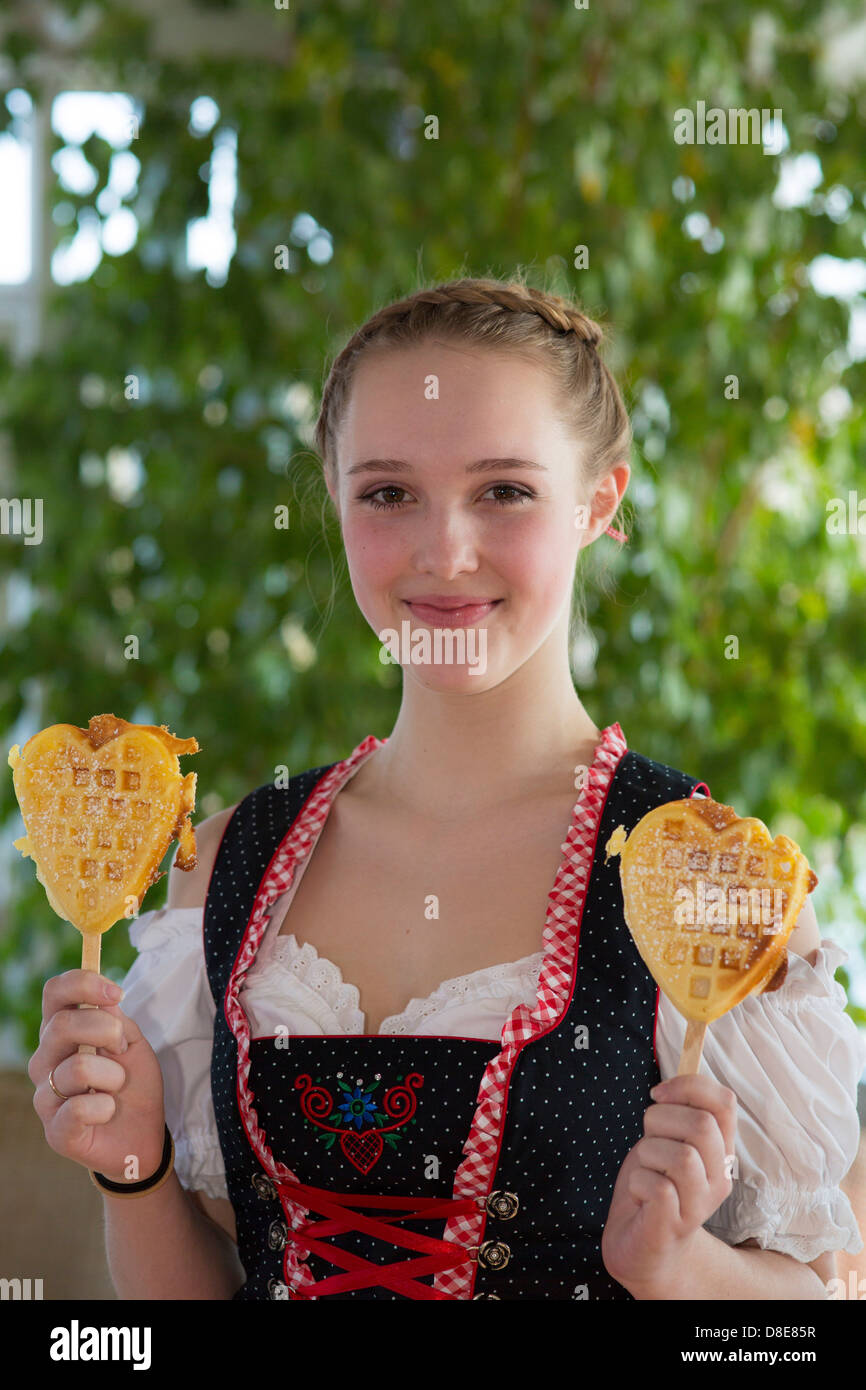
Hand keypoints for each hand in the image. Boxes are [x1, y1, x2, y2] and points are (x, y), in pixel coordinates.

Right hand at [29, 969, 166, 1184]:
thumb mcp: (133, 1044)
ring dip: (114, 1076)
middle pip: (63, 1024)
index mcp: (61, 1033)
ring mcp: (45, 1096)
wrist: (142, 1136)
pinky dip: (106, 1107)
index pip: (54, 992)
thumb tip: (101, 999)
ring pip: (77, 1067)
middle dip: (106, 1031)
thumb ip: (115, 1020)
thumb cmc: (133, 1086)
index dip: (83, 984)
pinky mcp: (55, 1130)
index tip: (117, 994)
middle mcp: (45, 1060)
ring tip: (116, 1088)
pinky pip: (79, 1108)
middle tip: (122, 1049)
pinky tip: (107, 1111)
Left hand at [601, 1073, 736, 1298]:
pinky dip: (638, 1181)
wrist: (642, 1248)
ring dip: (648, 1153)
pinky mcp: (674, 1225)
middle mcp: (718, 1177)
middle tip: (648, 1138)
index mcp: (719, 1150)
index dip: (689, 1086)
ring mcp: (699, 1205)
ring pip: (681, 1156)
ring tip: (645, 1169)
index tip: (659, 1094)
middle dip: (660, 1120)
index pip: (725, 1102)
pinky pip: (657, 1187)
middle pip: (702, 1126)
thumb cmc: (653, 1185)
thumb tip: (672, 1081)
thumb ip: (676, 1114)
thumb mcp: (666, 1140)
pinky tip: (639, 1192)